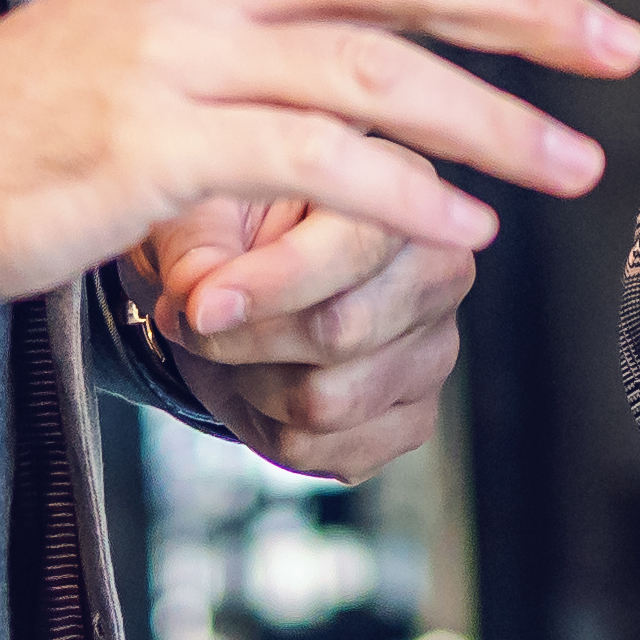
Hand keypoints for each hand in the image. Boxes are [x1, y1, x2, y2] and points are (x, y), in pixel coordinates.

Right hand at [0, 0, 639, 306]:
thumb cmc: (30, 124)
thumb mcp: (134, 33)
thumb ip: (241, 16)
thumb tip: (350, 18)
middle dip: (522, 6)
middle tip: (617, 40)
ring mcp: (179, 61)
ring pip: (375, 75)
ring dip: (490, 126)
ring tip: (572, 166)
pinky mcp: (162, 147)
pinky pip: (316, 167)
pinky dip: (403, 201)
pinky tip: (463, 234)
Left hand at [135, 197, 468, 486]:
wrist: (239, 291)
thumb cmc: (229, 230)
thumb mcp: (198, 211)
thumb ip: (198, 245)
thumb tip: (200, 299)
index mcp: (405, 188)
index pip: (356, 248)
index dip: (273, 283)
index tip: (202, 304)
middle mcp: (442, 269)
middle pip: (344, 332)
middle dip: (248, 339)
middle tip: (198, 322)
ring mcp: (437, 351)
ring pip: (328, 401)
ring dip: (253, 384)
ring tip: (236, 348)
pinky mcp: (415, 419)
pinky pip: (327, 450)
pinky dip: (270, 428)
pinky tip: (266, 383)